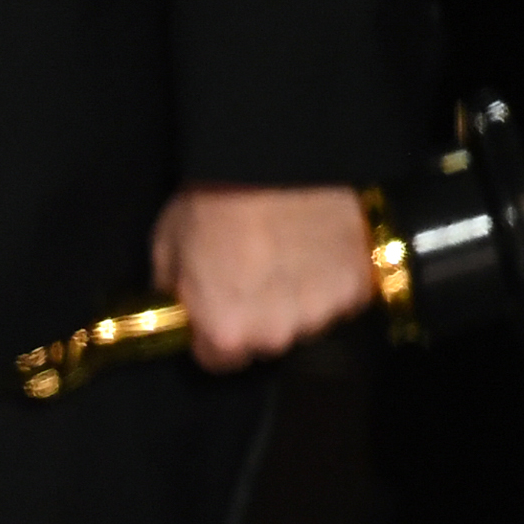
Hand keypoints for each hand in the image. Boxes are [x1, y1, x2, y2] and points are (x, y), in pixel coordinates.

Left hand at [150, 182, 377, 368]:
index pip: (219, 361)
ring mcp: (321, 312)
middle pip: (265, 341)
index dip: (214, 335)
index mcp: (225, 332)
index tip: (216, 311)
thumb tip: (181, 306)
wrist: (273, 163)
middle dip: (257, 317)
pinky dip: (331, 278)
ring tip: (286, 254)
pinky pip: (341, 296)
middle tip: (253, 272)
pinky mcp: (357, 288)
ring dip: (297, 298)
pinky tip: (316, 247)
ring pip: (306, 320)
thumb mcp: (167, 248)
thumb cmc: (212, 202)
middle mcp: (276, 334)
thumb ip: (174, 292)